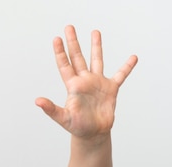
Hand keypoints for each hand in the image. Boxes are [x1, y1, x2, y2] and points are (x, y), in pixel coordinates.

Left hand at [36, 25, 137, 139]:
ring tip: (95, 32)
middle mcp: (84, 81)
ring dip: (96, 47)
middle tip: (69, 27)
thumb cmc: (77, 127)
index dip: (61, 52)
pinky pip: (120, 75)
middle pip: (78, 57)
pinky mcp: (111, 89)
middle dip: (74, 42)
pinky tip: (133, 57)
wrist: (93, 134)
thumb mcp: (63, 118)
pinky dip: (127, 67)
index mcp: (73, 86)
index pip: (65, 65)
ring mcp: (97, 84)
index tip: (56, 38)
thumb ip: (51, 109)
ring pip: (97, 60)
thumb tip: (37, 101)